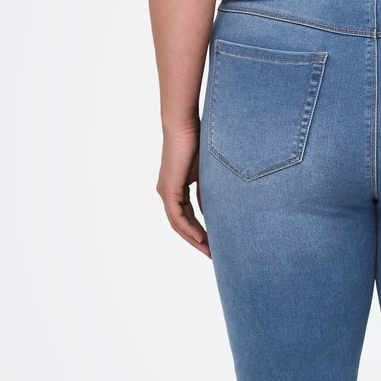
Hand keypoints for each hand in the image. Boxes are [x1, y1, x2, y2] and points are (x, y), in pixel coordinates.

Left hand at [157, 122, 209, 256]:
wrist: (185, 125)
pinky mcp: (168, 189)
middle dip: (197, 241)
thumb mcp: (206, 172)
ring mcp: (166, 191)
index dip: (200, 232)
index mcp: (176, 188)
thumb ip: (207, 191)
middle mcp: (167, 192)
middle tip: (213, 255)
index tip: (214, 243)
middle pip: (181, 225)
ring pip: (178, 224)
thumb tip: (214, 211)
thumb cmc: (198, 141)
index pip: (187, 217)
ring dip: (193, 239)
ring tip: (209, 251)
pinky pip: (177, 216)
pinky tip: (202, 238)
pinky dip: (189, 229)